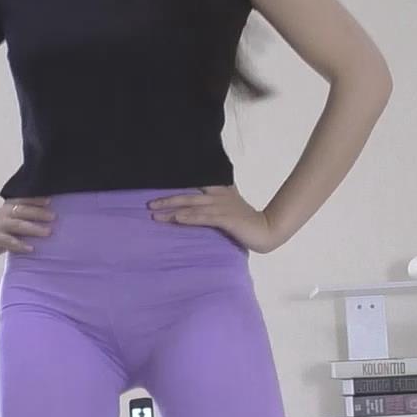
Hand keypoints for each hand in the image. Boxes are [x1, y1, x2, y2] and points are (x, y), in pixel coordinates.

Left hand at [148, 185, 276, 253]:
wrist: (267, 229)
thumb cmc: (247, 221)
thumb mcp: (230, 207)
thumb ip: (216, 203)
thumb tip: (197, 208)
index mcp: (219, 191)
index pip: (194, 186)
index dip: (176, 188)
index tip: (157, 190)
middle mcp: (218, 196)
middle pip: (188, 196)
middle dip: (167, 199)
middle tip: (149, 204)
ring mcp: (222, 207)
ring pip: (192, 206)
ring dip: (172, 210)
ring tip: (155, 214)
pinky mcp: (226, 219)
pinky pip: (203, 217)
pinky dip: (188, 218)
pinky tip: (176, 218)